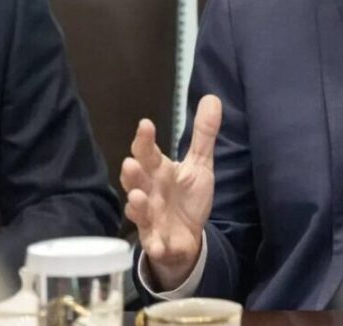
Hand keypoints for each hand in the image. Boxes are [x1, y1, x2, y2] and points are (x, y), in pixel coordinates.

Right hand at [120, 95, 221, 290]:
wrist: (187, 237)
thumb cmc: (186, 197)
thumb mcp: (199, 164)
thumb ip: (203, 134)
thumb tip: (212, 98)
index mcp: (158, 172)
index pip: (148, 153)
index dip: (145, 140)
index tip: (146, 125)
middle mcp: (149, 193)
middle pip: (136, 181)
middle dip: (132, 173)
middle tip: (131, 162)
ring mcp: (150, 218)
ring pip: (138, 212)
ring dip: (136, 206)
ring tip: (137, 197)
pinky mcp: (157, 242)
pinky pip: (154, 244)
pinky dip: (155, 244)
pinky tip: (157, 244)